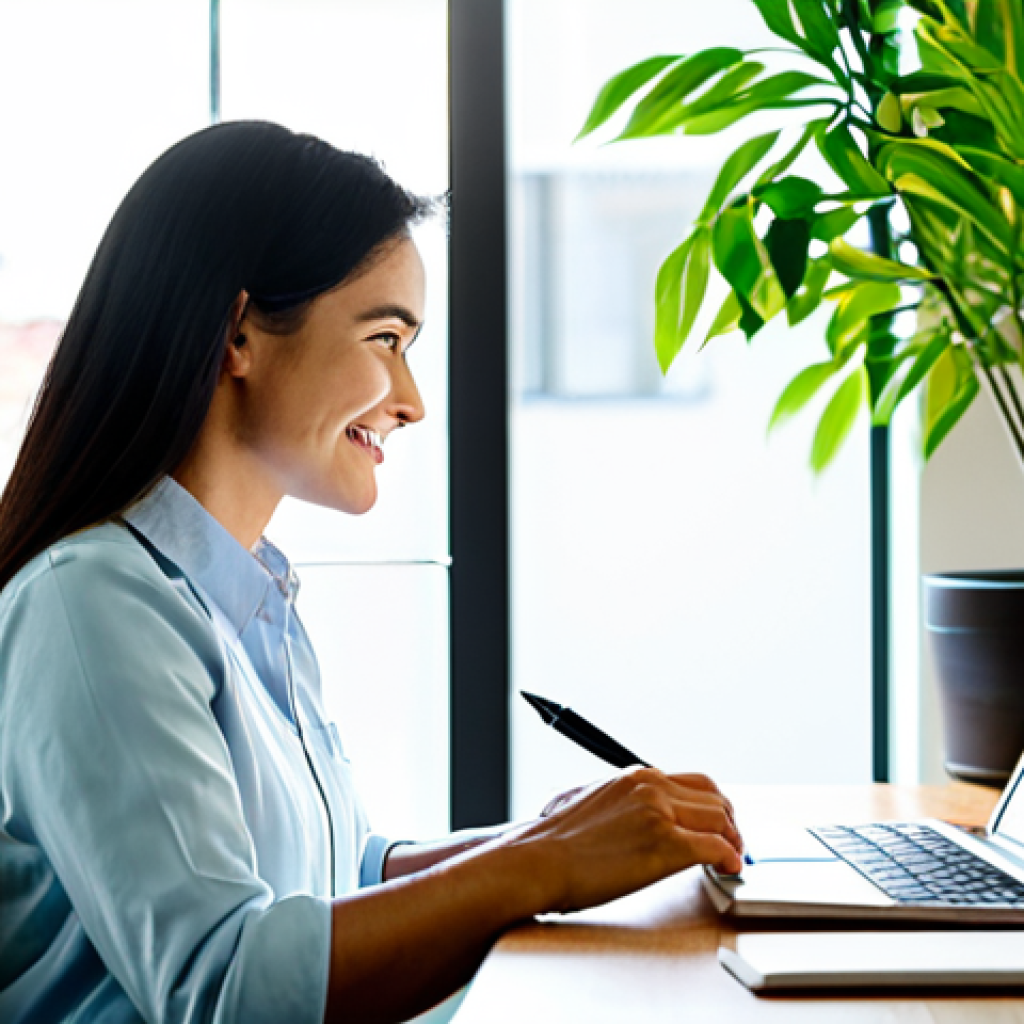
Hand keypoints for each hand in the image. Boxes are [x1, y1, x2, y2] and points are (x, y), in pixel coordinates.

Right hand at [507, 767, 743, 913]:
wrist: (537, 860)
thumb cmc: (553, 842)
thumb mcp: (587, 802)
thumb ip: (617, 802)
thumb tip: (627, 817)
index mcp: (634, 776)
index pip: (690, 781)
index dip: (709, 804)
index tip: (713, 822)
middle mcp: (650, 786)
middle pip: (712, 794)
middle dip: (728, 818)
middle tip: (733, 839)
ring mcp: (659, 813)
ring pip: (720, 817)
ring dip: (733, 837)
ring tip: (733, 857)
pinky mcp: (665, 844)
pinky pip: (715, 847)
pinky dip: (729, 858)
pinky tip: (727, 869)